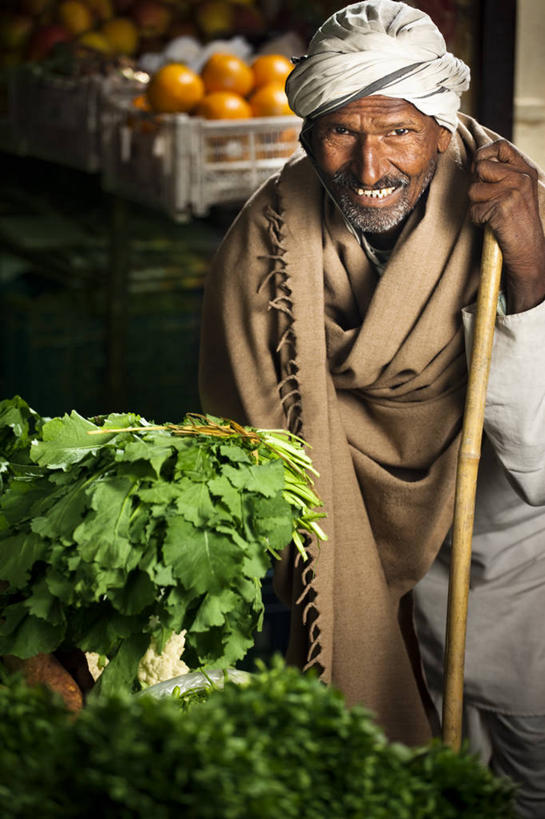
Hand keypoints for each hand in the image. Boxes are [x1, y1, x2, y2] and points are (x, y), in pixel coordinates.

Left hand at [469, 139, 544, 312]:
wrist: (528, 250)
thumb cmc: (517, 221)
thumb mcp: (518, 189)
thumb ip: (502, 172)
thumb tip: (475, 160)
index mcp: (526, 169)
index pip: (500, 146)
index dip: (483, 154)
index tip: (479, 168)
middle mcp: (522, 177)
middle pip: (480, 167)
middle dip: (476, 184)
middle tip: (488, 200)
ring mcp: (513, 192)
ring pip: (473, 190)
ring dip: (476, 205)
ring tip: (492, 214)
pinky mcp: (502, 208)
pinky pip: (474, 210)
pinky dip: (477, 220)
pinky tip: (491, 224)